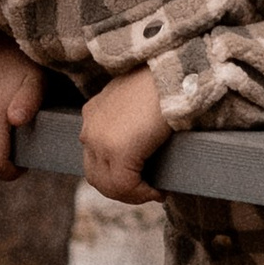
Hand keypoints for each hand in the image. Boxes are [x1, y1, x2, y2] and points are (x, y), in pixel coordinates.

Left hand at [78, 68, 173, 203]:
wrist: (173, 70)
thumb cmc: (164, 83)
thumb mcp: (137, 102)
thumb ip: (128, 122)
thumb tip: (141, 148)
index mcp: (92, 114)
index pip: (95, 158)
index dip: (117, 176)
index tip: (143, 179)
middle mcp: (90, 128)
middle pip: (97, 176)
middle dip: (121, 189)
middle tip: (148, 190)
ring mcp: (100, 140)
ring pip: (108, 184)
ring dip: (131, 194)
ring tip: (155, 191)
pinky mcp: (117, 150)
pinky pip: (124, 186)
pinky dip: (141, 194)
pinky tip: (159, 190)